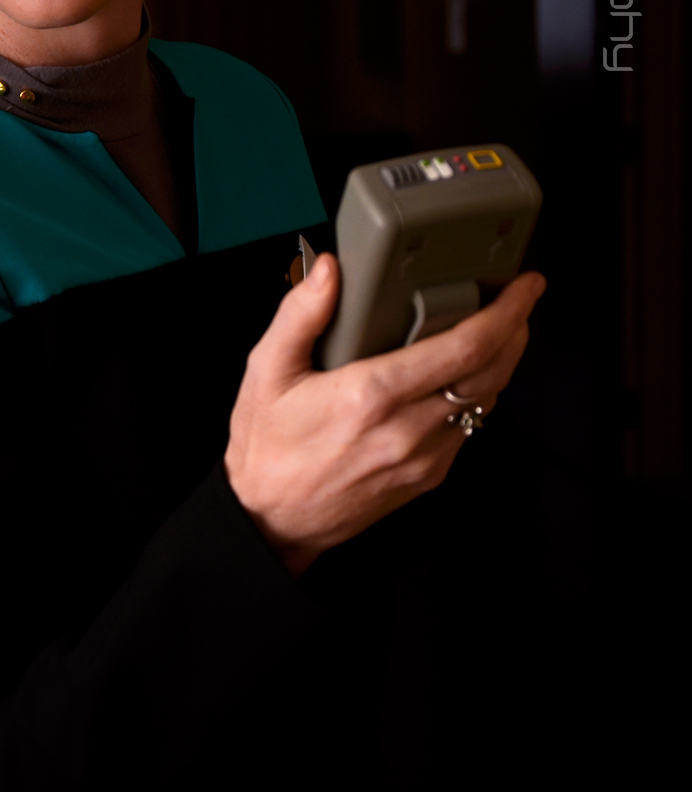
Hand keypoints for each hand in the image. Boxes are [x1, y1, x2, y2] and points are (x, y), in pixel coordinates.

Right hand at [224, 255, 545, 574]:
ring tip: (495, 330)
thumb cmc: (267, 449)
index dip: (506, 312)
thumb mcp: (267, 372)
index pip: (465, 349)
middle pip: (492, 373)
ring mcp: (423, 457)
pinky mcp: (427, 476)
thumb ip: (300, 314)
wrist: (272, 521)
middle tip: (518, 300)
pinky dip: (478, 394)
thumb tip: (328, 270)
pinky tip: (463, 376)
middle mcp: (407, 429)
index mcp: (372, 395)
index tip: (523, 287)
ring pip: (487, 402)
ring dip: (501, 362)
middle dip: (516, 329)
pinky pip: (468, 427)